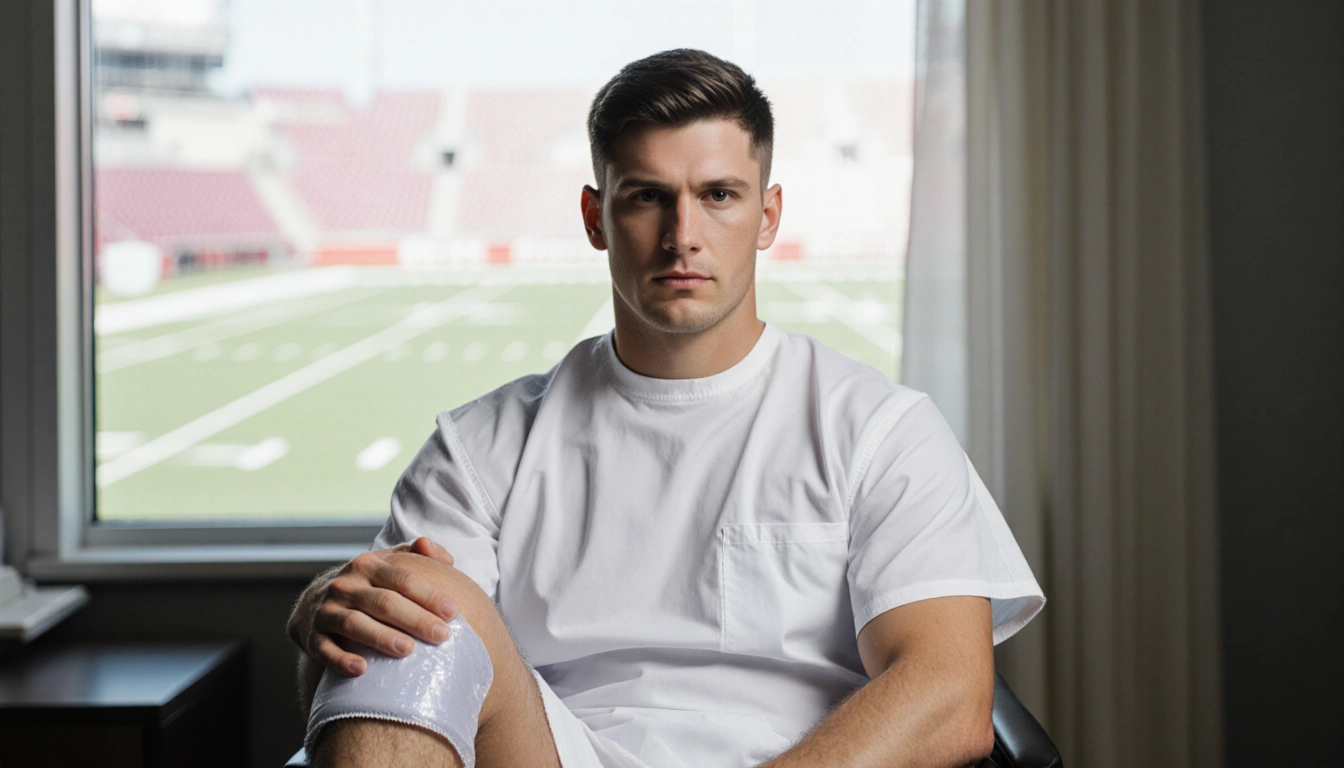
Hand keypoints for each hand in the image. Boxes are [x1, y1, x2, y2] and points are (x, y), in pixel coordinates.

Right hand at [290, 536, 459, 676]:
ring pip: (355, 624)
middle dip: (415, 619)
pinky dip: (341, 660)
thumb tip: (446, 558)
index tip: (453, 612)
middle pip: (384, 602)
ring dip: (382, 637)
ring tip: (408, 650)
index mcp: (368, 565)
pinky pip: (325, 650)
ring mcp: (327, 611)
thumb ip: (417, 556)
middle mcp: (346, 585)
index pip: (403, 579)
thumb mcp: (387, 564)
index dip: (429, 595)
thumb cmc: (367, 585)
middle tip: (442, 635)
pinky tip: (361, 669)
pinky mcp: (313, 637)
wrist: (314, 604)